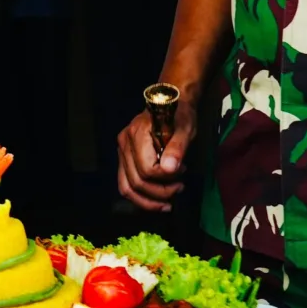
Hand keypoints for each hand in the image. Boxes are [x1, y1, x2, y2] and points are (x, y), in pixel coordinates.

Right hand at [116, 92, 200, 211]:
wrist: (168, 105)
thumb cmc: (179, 116)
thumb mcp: (185, 129)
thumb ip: (177, 148)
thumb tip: (170, 169)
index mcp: (137, 134)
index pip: (147, 169)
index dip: (165, 178)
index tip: (182, 171)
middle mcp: (124, 144)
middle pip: (136, 182)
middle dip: (160, 192)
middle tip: (180, 188)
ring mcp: (121, 152)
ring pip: (127, 188)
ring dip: (148, 201)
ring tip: (168, 203)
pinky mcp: (123, 159)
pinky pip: (126, 184)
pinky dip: (140, 197)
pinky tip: (156, 200)